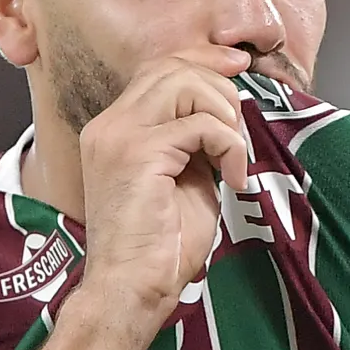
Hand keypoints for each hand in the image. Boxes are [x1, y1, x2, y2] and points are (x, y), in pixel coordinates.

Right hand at [76, 48, 251, 325]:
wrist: (131, 289)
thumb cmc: (160, 246)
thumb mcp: (184, 177)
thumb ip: (194, 140)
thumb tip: (227, 111)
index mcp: (114, 128)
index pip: (159, 67)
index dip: (204, 59)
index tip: (240, 67)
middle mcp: (109, 124)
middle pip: (174, 67)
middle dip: (221, 90)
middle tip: (238, 135)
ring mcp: (118, 136)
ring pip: (185, 83)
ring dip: (225, 116)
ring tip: (233, 157)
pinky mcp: (137, 154)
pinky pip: (201, 125)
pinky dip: (228, 146)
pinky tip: (231, 178)